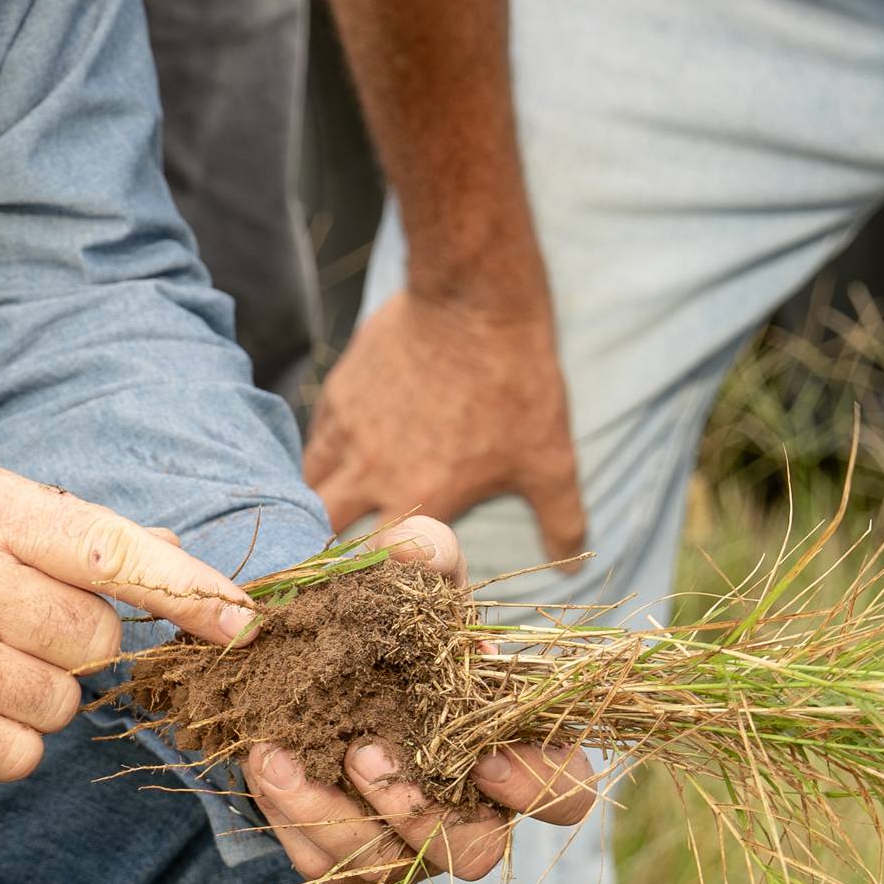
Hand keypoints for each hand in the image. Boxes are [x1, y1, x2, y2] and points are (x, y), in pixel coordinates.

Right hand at [0, 454, 252, 780]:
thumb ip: (71, 528)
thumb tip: (175, 556)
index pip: (108, 549)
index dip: (185, 589)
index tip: (244, 620)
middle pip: (94, 639)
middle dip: (78, 642)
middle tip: (18, 624)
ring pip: (62, 701)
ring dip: (41, 692)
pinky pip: (19, 752)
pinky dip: (7, 738)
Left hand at [241, 515, 595, 883]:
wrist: (311, 657)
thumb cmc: (387, 623)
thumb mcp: (408, 577)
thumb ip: (425, 552)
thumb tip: (420, 550)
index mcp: (510, 748)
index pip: (565, 791)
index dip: (537, 786)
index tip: (486, 759)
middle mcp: (469, 810)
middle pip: (479, 854)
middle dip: (421, 815)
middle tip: (363, 754)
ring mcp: (408, 844)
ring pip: (390, 869)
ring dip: (334, 818)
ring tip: (278, 757)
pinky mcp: (348, 859)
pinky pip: (328, 867)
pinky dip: (291, 820)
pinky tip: (264, 764)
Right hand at [306, 288, 587, 561]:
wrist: (475, 300)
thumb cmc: (516, 382)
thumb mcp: (551, 458)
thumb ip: (561, 519)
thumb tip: (571, 564)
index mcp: (423, 498)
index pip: (383, 565)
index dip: (386, 580)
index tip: (397, 583)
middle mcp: (373, 473)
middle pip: (327, 530)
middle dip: (331, 548)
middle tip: (343, 558)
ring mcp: (349, 432)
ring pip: (311, 486)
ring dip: (319, 506)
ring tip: (329, 516)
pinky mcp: (338, 393)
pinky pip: (315, 439)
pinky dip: (322, 457)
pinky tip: (336, 459)